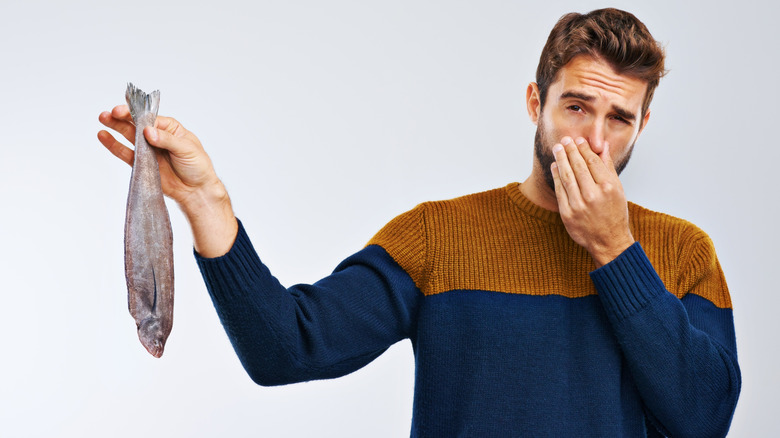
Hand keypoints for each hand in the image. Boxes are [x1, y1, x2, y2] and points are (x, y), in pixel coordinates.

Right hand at [98, 105, 237, 256]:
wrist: (196, 190)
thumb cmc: (198, 166)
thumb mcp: (187, 149)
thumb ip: (167, 140)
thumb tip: (148, 131)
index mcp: (170, 128)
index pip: (150, 117)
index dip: (135, 113)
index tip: (122, 111)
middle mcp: (157, 136)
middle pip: (136, 124)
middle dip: (121, 118)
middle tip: (107, 114)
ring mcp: (148, 150)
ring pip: (129, 136)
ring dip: (115, 128)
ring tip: (102, 119)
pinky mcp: (142, 164)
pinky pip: (126, 153)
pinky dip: (115, 145)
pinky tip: (104, 136)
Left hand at [550, 136, 633, 266]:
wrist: (608, 241)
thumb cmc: (615, 213)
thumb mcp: (618, 189)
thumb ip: (608, 167)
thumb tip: (603, 146)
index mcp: (608, 187)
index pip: (592, 162)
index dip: (584, 149)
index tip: (578, 139)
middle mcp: (593, 196)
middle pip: (578, 167)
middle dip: (570, 150)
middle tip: (565, 139)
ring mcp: (578, 205)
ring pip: (567, 177)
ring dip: (560, 160)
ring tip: (557, 148)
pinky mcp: (567, 214)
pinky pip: (560, 191)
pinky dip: (556, 176)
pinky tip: (555, 166)